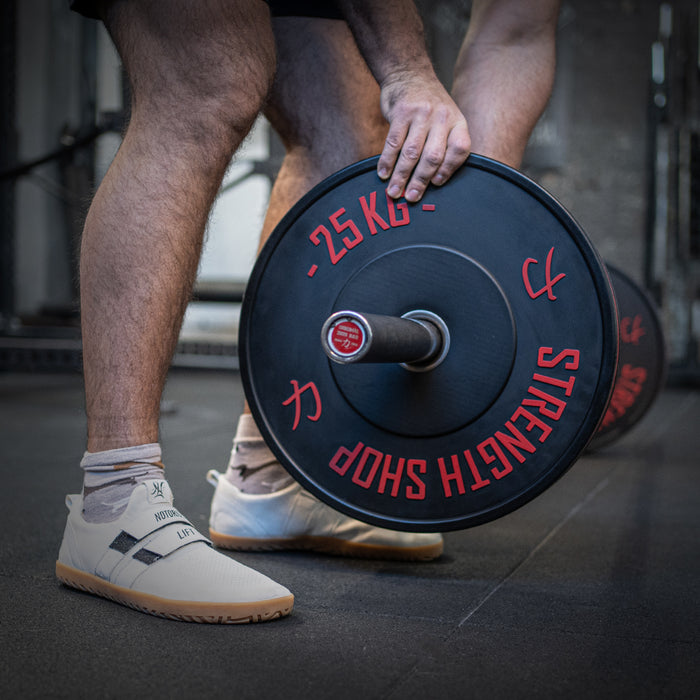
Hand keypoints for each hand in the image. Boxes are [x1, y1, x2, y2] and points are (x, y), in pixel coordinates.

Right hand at [377, 70, 470, 201]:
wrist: (409, 74)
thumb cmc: (428, 108)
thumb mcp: (446, 120)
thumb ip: (444, 144)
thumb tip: (431, 181)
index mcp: (457, 122)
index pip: (459, 149)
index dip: (448, 170)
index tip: (436, 184)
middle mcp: (442, 117)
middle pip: (433, 156)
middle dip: (420, 181)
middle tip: (411, 198)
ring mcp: (421, 113)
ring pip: (411, 152)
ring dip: (401, 176)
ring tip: (394, 192)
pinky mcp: (401, 112)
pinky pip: (393, 142)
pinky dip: (386, 161)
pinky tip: (383, 173)